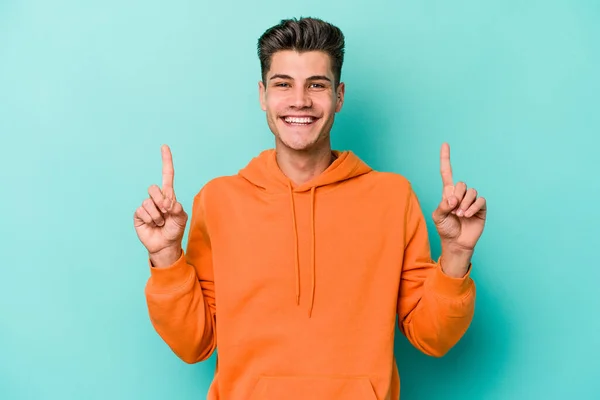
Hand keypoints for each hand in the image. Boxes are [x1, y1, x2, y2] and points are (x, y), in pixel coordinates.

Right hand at [134, 145, 187, 265]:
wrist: (165, 245)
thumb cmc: (175, 230)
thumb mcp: (181, 218)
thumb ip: (177, 208)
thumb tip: (167, 202)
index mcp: (169, 195)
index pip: (167, 175)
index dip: (166, 161)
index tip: (164, 147)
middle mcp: (156, 198)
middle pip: (154, 188)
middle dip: (162, 201)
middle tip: (166, 212)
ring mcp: (146, 205)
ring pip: (148, 201)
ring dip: (157, 215)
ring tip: (160, 222)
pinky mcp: (138, 214)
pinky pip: (142, 210)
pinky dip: (150, 219)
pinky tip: (152, 224)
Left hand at [432, 143, 486, 252]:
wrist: (457, 242)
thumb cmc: (445, 229)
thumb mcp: (438, 216)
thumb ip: (443, 205)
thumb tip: (454, 198)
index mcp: (448, 193)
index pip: (447, 173)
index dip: (446, 159)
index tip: (445, 144)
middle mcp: (460, 194)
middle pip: (461, 184)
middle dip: (457, 197)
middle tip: (453, 211)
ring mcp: (471, 200)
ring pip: (471, 191)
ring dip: (464, 204)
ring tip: (460, 215)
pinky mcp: (480, 208)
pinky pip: (480, 200)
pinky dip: (472, 207)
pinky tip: (467, 215)